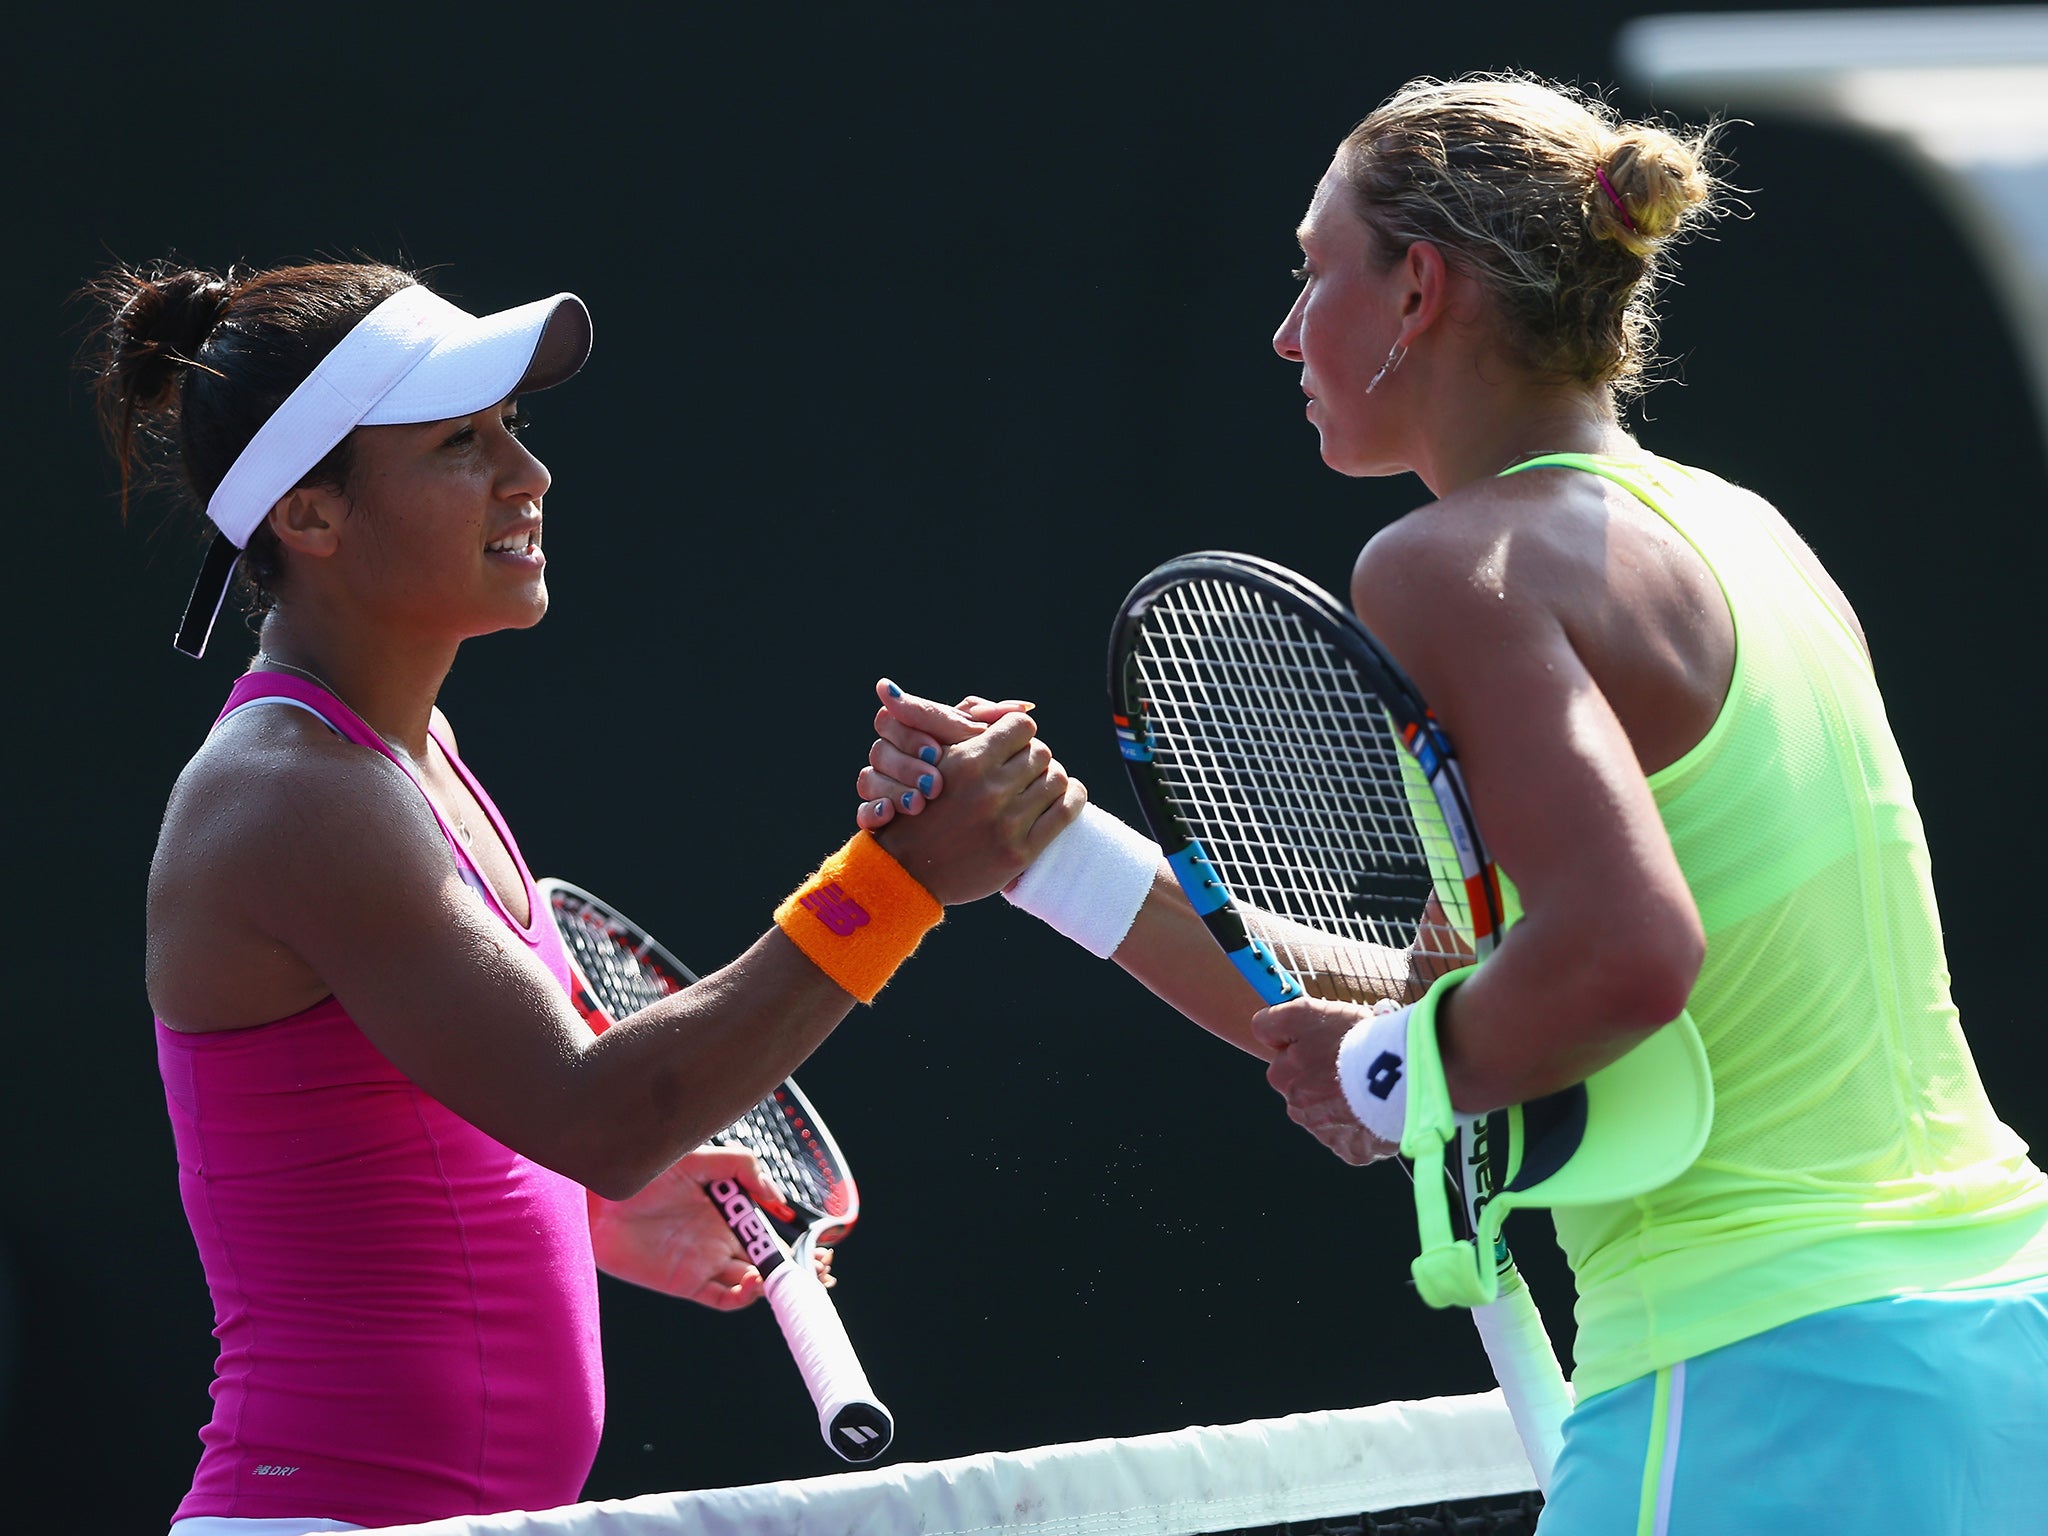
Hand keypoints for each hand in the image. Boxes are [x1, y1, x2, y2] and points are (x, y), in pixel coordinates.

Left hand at [588, 1146, 834, 1309]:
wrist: (598, 1192)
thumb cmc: (645, 1168)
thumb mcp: (700, 1153)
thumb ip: (743, 1168)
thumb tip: (777, 1201)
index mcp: (730, 1210)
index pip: (772, 1233)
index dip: (800, 1245)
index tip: (825, 1248)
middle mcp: (722, 1239)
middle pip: (770, 1263)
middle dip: (800, 1271)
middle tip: (823, 1270)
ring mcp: (705, 1262)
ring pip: (752, 1284)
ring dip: (777, 1286)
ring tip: (791, 1277)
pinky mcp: (685, 1283)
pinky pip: (723, 1298)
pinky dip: (744, 1297)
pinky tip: (754, 1281)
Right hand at [867, 684, 1084, 903]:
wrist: (906, 871)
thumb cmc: (919, 806)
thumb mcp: (933, 758)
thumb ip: (969, 723)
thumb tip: (1024, 706)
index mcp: (968, 762)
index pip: (1021, 727)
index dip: (1018, 732)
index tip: (1012, 744)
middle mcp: (989, 791)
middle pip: (1040, 752)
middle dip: (1033, 756)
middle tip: (1023, 768)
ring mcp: (1007, 824)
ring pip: (1057, 778)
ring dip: (1051, 777)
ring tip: (1039, 784)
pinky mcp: (1020, 853)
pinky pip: (1066, 811)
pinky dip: (1072, 797)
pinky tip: (1065, 796)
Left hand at [1252, 998, 1401, 1166]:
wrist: (1401, 1075)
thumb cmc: (1355, 1039)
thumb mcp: (1304, 1013)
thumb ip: (1271, 1024)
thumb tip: (1260, 1032)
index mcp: (1282, 1075)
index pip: (1285, 1063)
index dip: (1309, 1050)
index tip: (1330, 1045)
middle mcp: (1297, 1106)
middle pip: (1308, 1091)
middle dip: (1326, 1080)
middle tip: (1356, 1065)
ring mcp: (1324, 1132)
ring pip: (1331, 1115)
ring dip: (1346, 1104)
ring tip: (1376, 1085)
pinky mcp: (1351, 1151)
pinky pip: (1355, 1139)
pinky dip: (1366, 1126)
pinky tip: (1381, 1108)